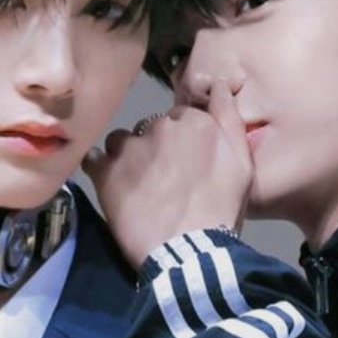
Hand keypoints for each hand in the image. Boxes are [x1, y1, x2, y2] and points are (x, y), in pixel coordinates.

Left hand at [84, 80, 252, 268]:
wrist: (188, 253)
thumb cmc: (221, 212)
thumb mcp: (242, 165)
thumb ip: (230, 120)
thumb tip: (219, 85)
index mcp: (194, 121)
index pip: (180, 118)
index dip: (182, 141)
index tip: (185, 164)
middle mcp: (159, 127)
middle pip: (150, 128)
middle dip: (156, 148)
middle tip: (164, 180)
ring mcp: (129, 148)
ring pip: (122, 141)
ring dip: (128, 157)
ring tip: (137, 186)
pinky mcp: (104, 171)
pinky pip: (94, 159)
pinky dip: (100, 169)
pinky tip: (112, 185)